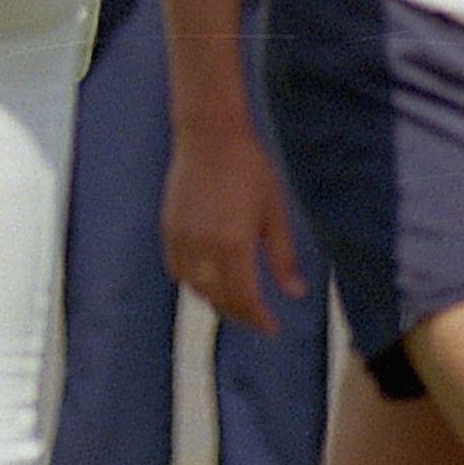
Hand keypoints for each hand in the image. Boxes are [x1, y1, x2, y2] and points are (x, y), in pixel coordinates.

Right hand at [162, 120, 305, 330]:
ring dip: (215, 300)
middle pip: (218, 298)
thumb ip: (283, 257)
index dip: (258, 318)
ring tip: (235, 301)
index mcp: (233, 244)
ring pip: (194, 287)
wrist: (209, 137)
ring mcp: (181, 238)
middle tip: (257, 319)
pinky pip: (177, 268)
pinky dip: (193, 281)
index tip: (272, 327)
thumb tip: (295, 293)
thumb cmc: (248, 169)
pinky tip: (208, 278)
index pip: (243, 298)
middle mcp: (203, 246)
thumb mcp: (275, 212)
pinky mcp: (168, 228)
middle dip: (239, 314)